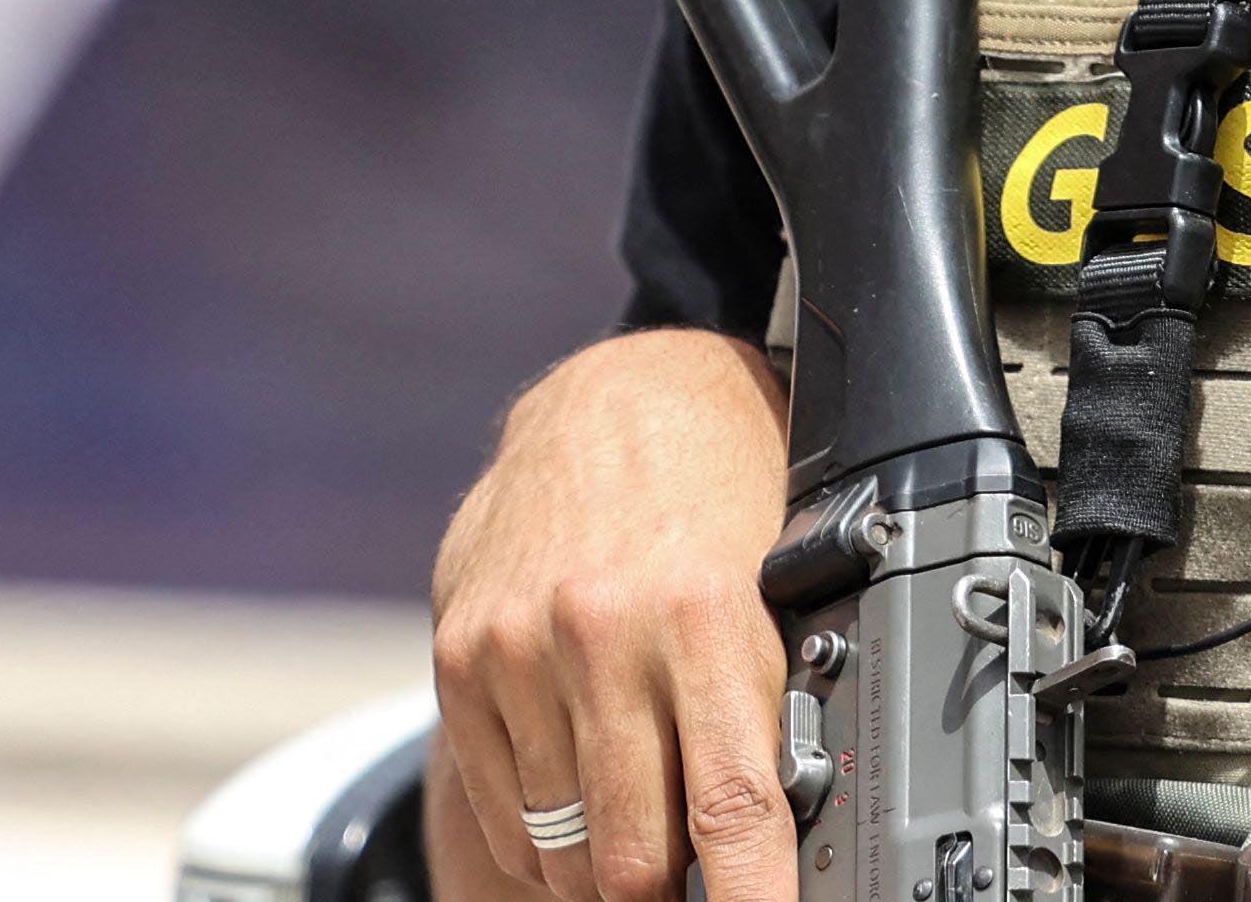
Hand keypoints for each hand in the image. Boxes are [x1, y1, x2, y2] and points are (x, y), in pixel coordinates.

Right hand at [430, 326, 798, 901]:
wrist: (618, 399)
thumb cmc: (718, 497)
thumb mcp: (771, 592)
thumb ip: (764, 711)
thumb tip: (786, 849)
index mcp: (705, 616)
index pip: (732, 809)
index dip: (750, 900)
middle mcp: (604, 632)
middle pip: (633, 856)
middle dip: (667, 896)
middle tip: (697, 887)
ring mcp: (520, 646)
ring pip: (562, 846)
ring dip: (602, 868)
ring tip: (640, 834)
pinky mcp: (463, 654)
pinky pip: (503, 809)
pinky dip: (543, 838)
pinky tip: (580, 804)